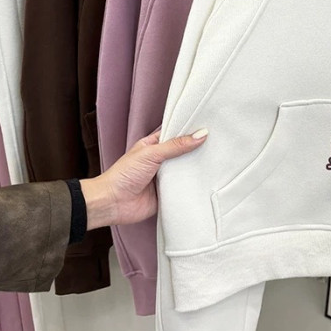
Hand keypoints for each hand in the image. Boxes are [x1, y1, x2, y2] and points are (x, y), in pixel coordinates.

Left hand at [80, 129, 208, 229]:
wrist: (112, 203)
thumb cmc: (123, 175)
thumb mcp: (151, 154)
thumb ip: (176, 145)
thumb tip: (200, 135)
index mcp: (154, 146)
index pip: (176, 134)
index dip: (190, 131)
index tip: (209, 127)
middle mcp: (160, 161)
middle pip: (183, 153)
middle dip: (197, 150)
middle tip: (218, 144)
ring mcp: (164, 178)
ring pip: (185, 171)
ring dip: (196, 168)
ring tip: (217, 160)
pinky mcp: (167, 194)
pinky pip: (184, 188)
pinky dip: (192, 186)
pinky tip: (206, 181)